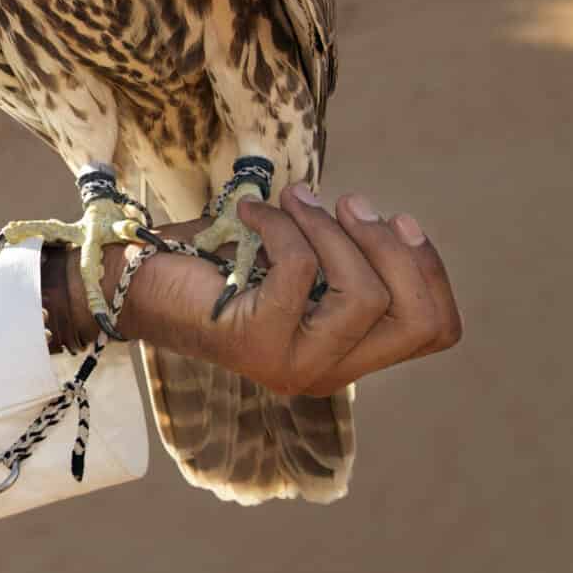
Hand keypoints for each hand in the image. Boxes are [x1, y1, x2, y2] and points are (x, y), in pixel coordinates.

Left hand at [112, 186, 461, 395]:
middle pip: (415, 321)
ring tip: (295, 201)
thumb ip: (344, 254)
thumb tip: (379, 219)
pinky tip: (250, 213)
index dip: (430, 270)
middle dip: (393, 250)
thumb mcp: (299, 259)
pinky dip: (281, 226)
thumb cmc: (219, 264)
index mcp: (349, 352)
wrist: (137, 283)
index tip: (398, 220)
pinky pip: (301, 272)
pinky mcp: (258, 344)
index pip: (436, 331)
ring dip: (332, 231)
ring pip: (363, 296)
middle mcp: (330, 372)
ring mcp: (295, 365)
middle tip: (352, 205)